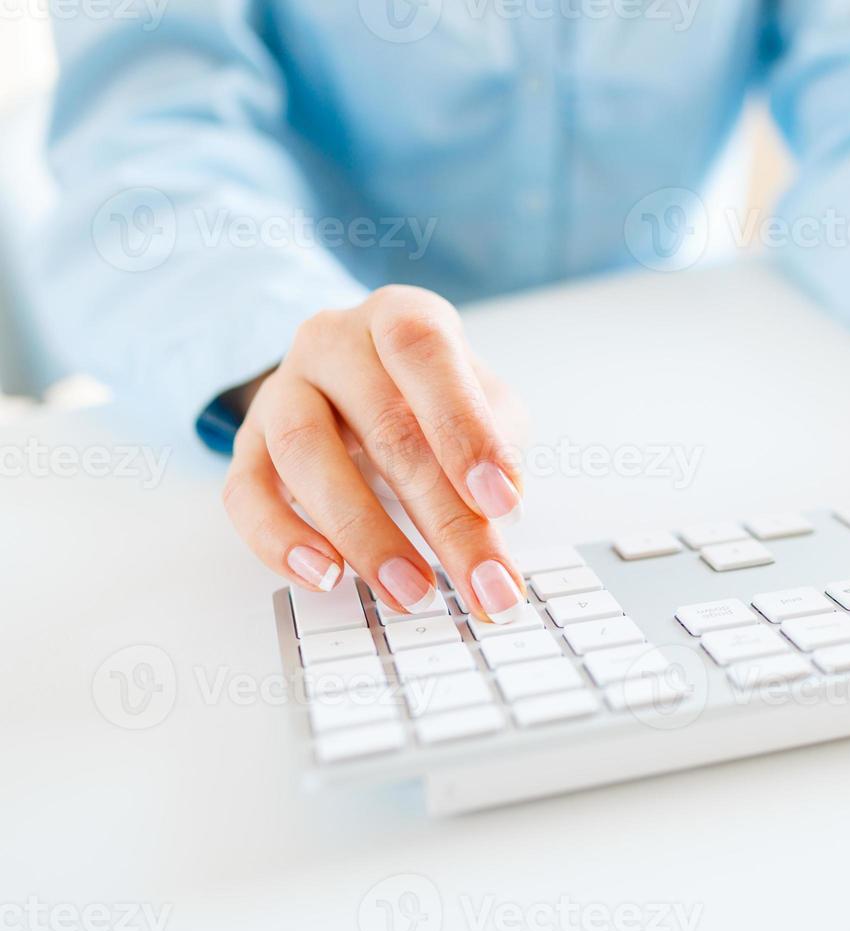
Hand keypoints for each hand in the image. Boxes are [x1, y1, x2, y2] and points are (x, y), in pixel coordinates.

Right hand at [222, 285, 527, 618]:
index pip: (425, 354)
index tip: (500, 503)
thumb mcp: (488, 405)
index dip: (463, 427)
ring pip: (306, 455)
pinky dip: (280, 540)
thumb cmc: (435, 398)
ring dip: (364, 534)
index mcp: (400, 317)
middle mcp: (333, 341)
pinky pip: (246, 492)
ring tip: (411, 592)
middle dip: (443, 518)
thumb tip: (502, 508)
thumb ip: (501, 445)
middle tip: (482, 584)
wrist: (355, 385)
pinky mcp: (247, 445)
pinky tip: (325, 577)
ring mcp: (282, 391)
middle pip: (383, 424)